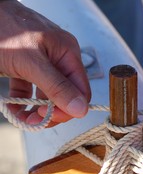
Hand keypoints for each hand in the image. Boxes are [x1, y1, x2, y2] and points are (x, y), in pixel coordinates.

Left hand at [0, 1, 90, 125]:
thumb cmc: (1, 29)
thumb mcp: (30, 62)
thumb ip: (56, 86)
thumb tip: (81, 109)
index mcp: (67, 53)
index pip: (81, 90)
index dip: (69, 108)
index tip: (50, 119)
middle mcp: (59, 58)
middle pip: (65, 94)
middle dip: (51, 112)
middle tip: (34, 121)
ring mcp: (42, 62)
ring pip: (48, 95)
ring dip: (37, 111)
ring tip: (23, 118)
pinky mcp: (26, 66)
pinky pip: (31, 89)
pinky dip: (23, 101)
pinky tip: (14, 108)